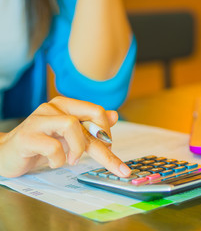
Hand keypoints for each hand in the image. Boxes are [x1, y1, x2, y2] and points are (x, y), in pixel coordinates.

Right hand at [0, 96, 130, 177]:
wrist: (8, 153)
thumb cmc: (42, 144)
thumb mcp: (71, 136)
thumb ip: (91, 127)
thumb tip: (114, 115)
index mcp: (66, 105)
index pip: (96, 111)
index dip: (107, 131)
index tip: (109, 148)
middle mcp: (53, 108)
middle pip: (90, 119)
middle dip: (105, 146)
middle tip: (117, 167)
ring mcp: (39, 119)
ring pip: (72, 126)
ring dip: (78, 149)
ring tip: (72, 160)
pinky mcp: (28, 136)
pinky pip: (53, 147)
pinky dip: (59, 159)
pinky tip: (54, 162)